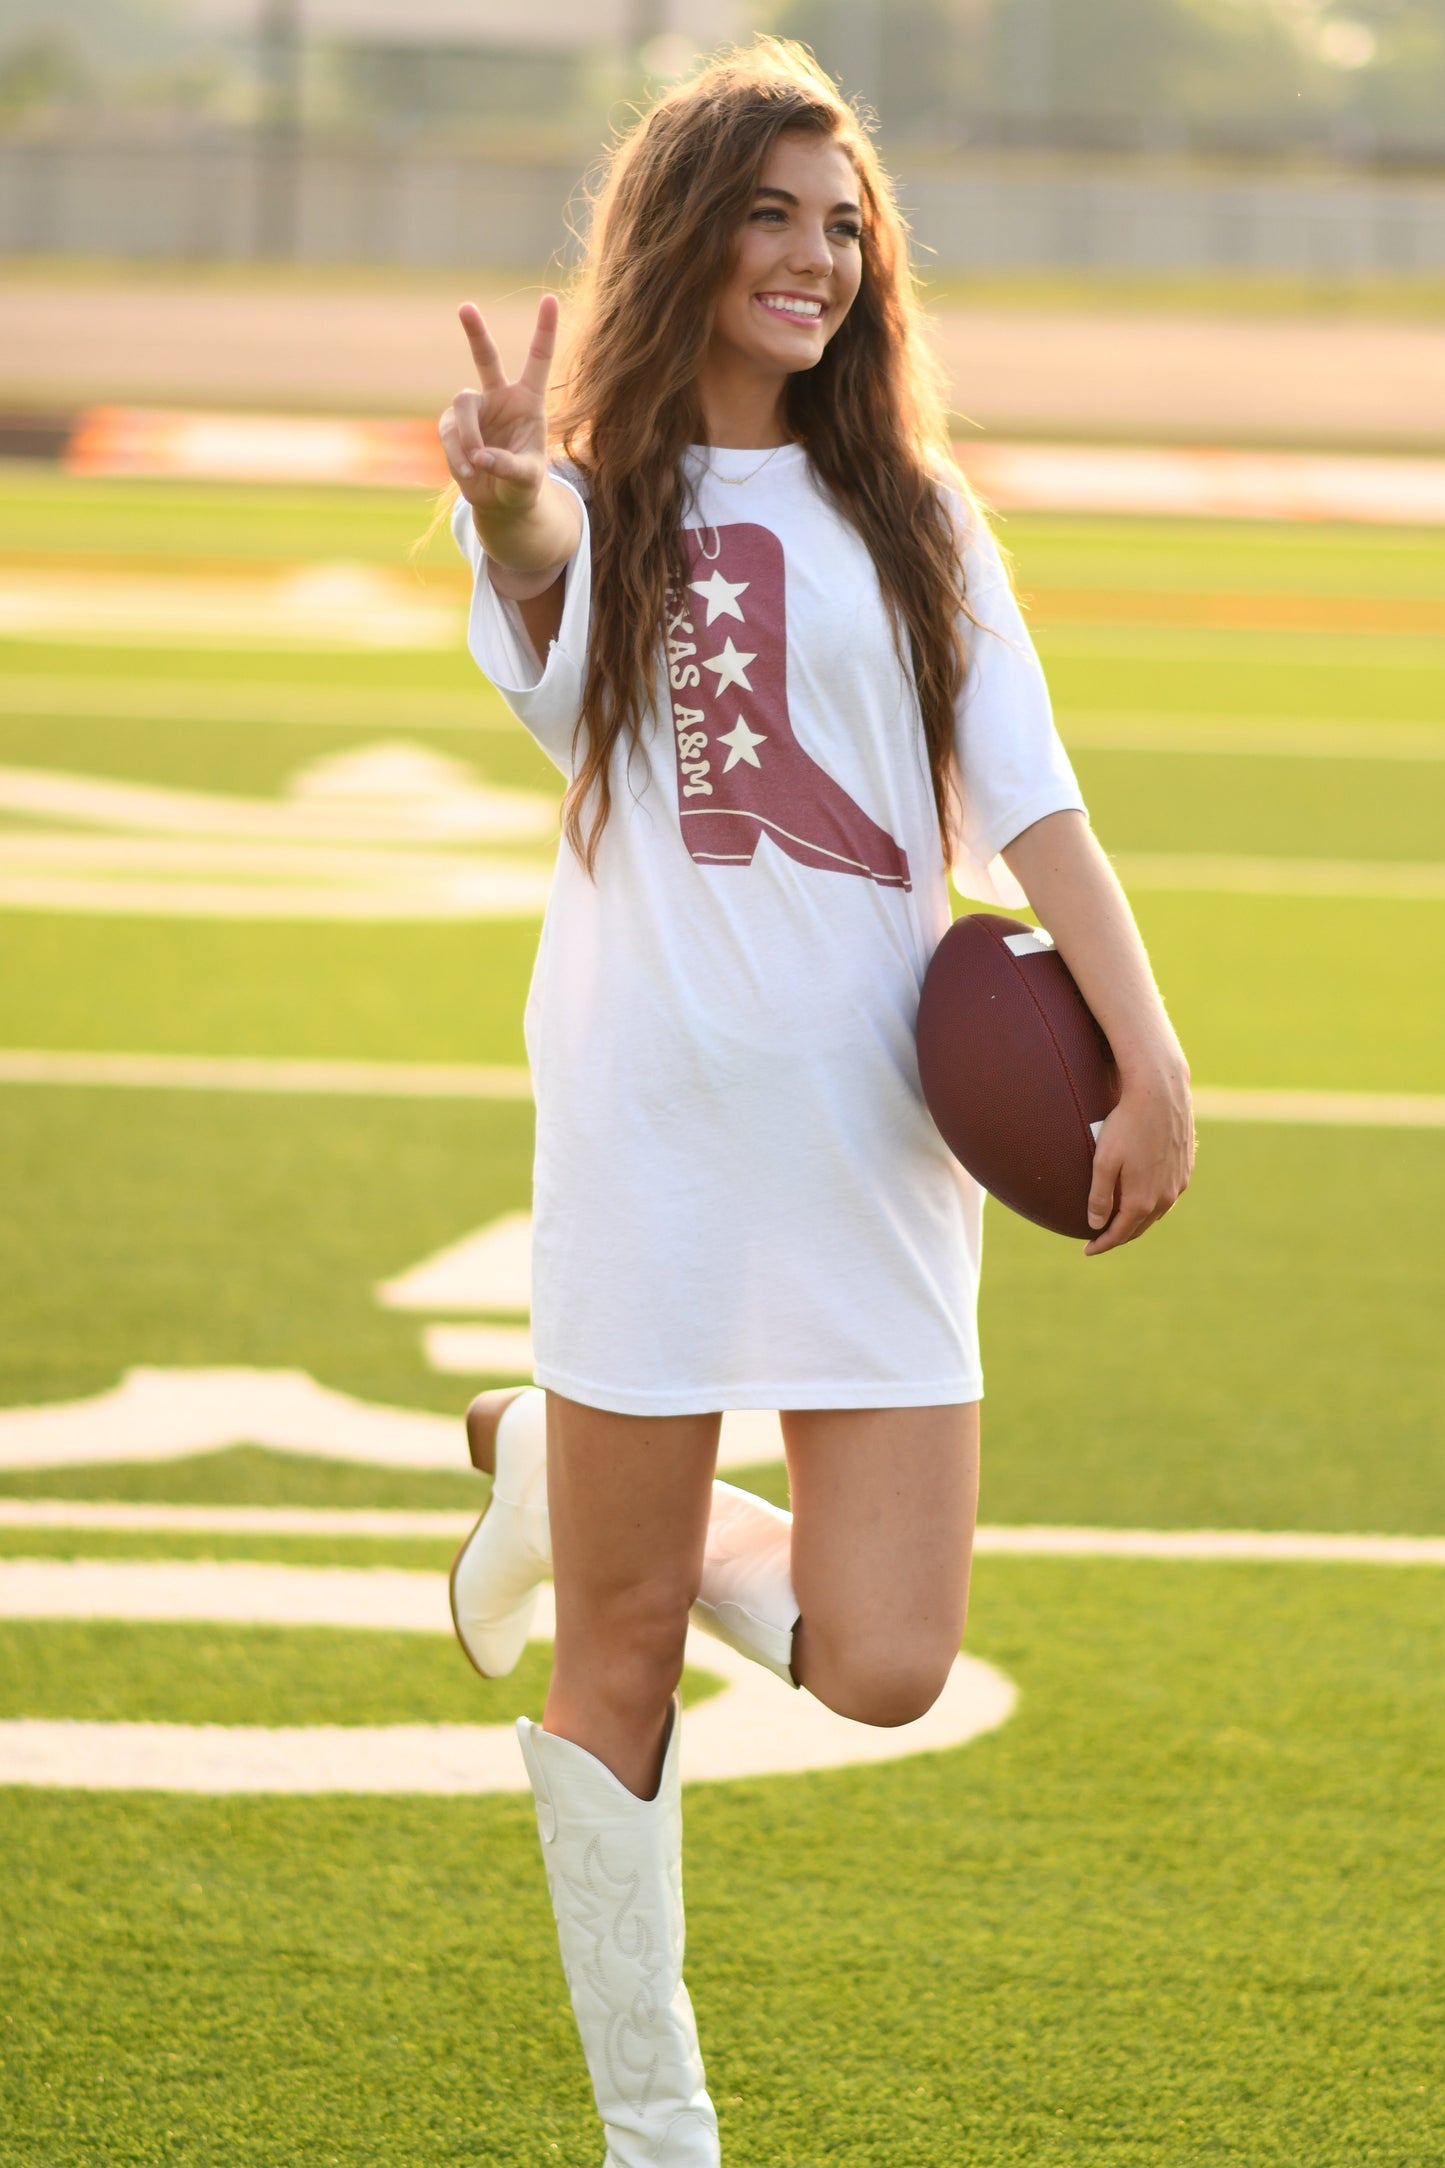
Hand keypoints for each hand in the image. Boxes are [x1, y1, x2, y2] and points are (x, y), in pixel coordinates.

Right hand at [438, 295, 557, 525]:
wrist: (500, 501)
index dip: (544, 330)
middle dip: (475, 332)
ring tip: (477, 465)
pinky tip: (470, 471)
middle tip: (466, 307)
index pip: (538, 360)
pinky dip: (458, 454)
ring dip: (468, 437)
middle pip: (485, 357)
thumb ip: (508, 466)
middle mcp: (500, 397)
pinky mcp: (452, 425)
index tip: (550, 299)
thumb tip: (481, 455)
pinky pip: (449, 432)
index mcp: (528, 401)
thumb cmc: (522, 485)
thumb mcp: (526, 479)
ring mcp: (474, 409)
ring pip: (462, 405)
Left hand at [1083, 1059, 1193, 1256]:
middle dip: (1119, 1235)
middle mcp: (1165, 1197)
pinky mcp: (1186, 1167)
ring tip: (1119, 1219)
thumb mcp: (1103, 1161)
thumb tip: (1095, 1224)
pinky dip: (1152, 1201)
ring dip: (1137, 1219)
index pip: (1120, 1233)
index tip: (1087, 1250)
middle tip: (1100, 1237)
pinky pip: (1168, 1193)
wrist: (1160, 1093)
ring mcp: (1179, 1182)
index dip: (1102, 1244)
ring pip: (1156, 1212)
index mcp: (1143, 1200)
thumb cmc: (1126, 1124)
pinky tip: (1142, 1195)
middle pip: (1139, 1227)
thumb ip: (1099, 1196)